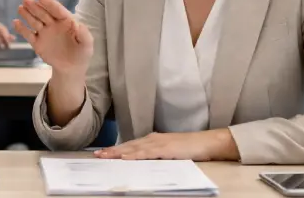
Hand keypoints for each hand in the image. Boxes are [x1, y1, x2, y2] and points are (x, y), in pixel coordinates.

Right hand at [13, 0, 91, 77]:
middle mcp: (53, 24)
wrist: (72, 68)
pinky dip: (22, 29)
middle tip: (26, 0)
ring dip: (27, 14)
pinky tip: (15, 23)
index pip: (57, 10)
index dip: (49, 3)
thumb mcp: (87, 45)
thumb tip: (79, 24)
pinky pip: (28, 35)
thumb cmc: (81, 53)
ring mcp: (44, 33)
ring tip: (20, 8)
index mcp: (66, 21)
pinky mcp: (37, 43)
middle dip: (35, 6)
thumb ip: (84, 35)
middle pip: (43, 13)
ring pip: (34, 21)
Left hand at [94, 130, 238, 161]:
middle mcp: (152, 139)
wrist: (206, 143)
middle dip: (112, 151)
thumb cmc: (189, 149)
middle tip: (96, 155)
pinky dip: (135, 155)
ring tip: (105, 156)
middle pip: (128, 146)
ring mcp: (158, 143)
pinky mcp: (165, 148)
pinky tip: (126, 158)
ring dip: (118, 153)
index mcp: (152, 141)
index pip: (130, 146)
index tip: (102, 153)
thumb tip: (142, 164)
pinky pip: (147, 153)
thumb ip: (155, 156)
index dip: (115, 150)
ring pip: (134, 149)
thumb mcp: (168, 153)